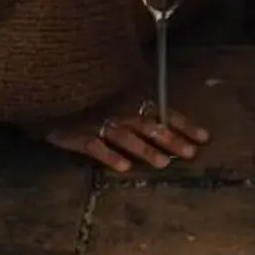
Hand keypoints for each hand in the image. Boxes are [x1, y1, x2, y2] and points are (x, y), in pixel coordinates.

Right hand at [35, 102, 211, 174]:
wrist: (49, 89)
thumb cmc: (85, 89)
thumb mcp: (113, 87)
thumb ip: (136, 96)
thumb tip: (162, 110)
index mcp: (132, 98)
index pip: (164, 112)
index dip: (185, 124)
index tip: (205, 137)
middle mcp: (120, 111)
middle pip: (150, 127)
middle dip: (172, 140)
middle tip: (191, 153)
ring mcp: (99, 123)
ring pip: (127, 137)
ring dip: (145, 150)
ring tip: (163, 163)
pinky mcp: (78, 135)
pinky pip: (96, 146)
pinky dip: (110, 156)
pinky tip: (124, 168)